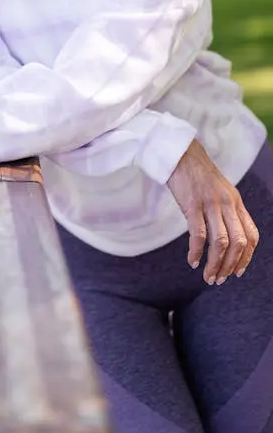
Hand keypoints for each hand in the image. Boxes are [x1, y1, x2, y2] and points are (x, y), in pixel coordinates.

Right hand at [167, 139, 258, 285]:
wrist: (180, 153)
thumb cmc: (196, 174)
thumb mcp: (219, 191)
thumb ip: (225, 211)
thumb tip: (225, 238)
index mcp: (236, 202)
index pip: (251, 235)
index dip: (247, 257)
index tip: (238, 272)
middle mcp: (227, 203)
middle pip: (238, 243)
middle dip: (230, 266)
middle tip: (219, 279)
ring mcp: (210, 203)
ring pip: (220, 242)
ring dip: (215, 264)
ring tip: (207, 276)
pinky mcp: (192, 203)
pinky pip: (198, 234)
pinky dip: (196, 252)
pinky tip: (192, 261)